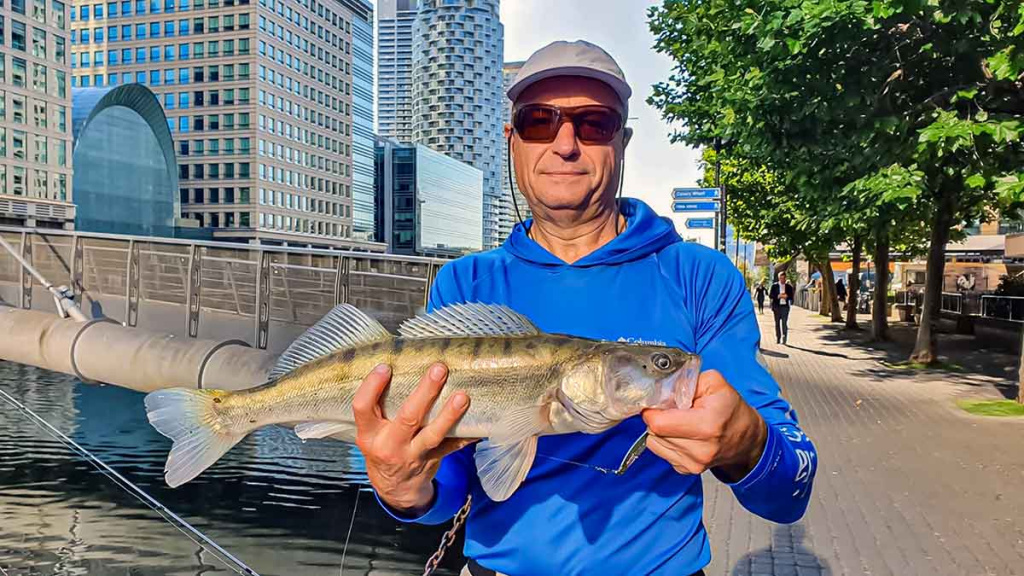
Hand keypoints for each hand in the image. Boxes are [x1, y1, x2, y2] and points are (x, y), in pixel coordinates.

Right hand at [352, 363, 475, 514]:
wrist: (394, 487)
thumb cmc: (382, 445)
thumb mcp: (370, 430)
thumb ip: (378, 405)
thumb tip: (399, 361)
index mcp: (369, 433)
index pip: (363, 408)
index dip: (372, 387)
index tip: (386, 366)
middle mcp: (390, 445)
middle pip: (407, 417)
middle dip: (425, 392)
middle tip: (439, 369)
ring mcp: (413, 455)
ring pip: (433, 435)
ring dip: (449, 415)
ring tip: (463, 397)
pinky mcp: (432, 460)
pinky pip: (452, 447)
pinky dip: (467, 435)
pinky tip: (481, 423)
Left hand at [641, 370, 766, 482]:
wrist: (747, 440)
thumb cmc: (731, 410)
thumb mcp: (715, 383)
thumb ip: (685, 381)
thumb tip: (661, 389)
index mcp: (706, 425)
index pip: (658, 423)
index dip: (652, 410)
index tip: (658, 402)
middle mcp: (700, 450)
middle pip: (654, 432)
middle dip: (658, 417)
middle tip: (672, 409)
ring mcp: (693, 463)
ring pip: (654, 443)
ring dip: (661, 430)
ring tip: (680, 421)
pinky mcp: (687, 470)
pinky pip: (662, 452)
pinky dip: (666, 441)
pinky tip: (682, 434)